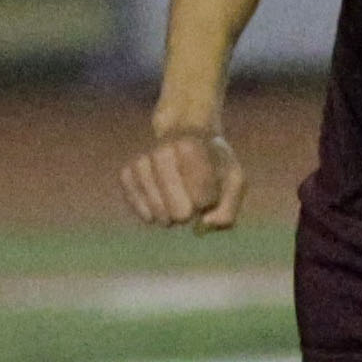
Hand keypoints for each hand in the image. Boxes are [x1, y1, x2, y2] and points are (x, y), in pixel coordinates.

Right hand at [121, 129, 245, 230]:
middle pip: (179, 212)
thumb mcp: (233, 181)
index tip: (209, 189)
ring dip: (169, 217)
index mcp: (193, 147)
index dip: (207, 202)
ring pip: (158, 212)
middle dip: (188, 214)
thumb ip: (228, 210)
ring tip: (175, 206)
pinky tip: (157, 207)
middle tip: (190, 204)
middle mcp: (164, 150)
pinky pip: (136, 205)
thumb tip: (202, 225)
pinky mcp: (127, 172)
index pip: (202, 198)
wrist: (185, 136)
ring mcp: (143, 160)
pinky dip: (148, 213)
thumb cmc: (213, 165)